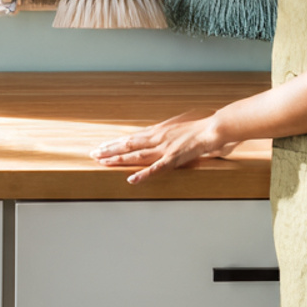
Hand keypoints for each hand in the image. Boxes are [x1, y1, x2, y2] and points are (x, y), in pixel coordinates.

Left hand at [90, 112, 236, 184]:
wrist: (214, 127)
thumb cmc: (199, 129)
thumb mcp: (178, 130)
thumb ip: (167, 136)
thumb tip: (157, 140)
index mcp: (157, 132)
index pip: (131, 138)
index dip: (115, 143)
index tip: (101, 146)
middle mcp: (157, 138)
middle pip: (128, 145)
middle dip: (109, 149)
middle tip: (92, 154)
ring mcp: (164, 148)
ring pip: (136, 155)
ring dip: (118, 159)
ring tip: (102, 162)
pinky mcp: (174, 158)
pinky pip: (156, 168)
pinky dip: (143, 175)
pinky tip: (131, 180)